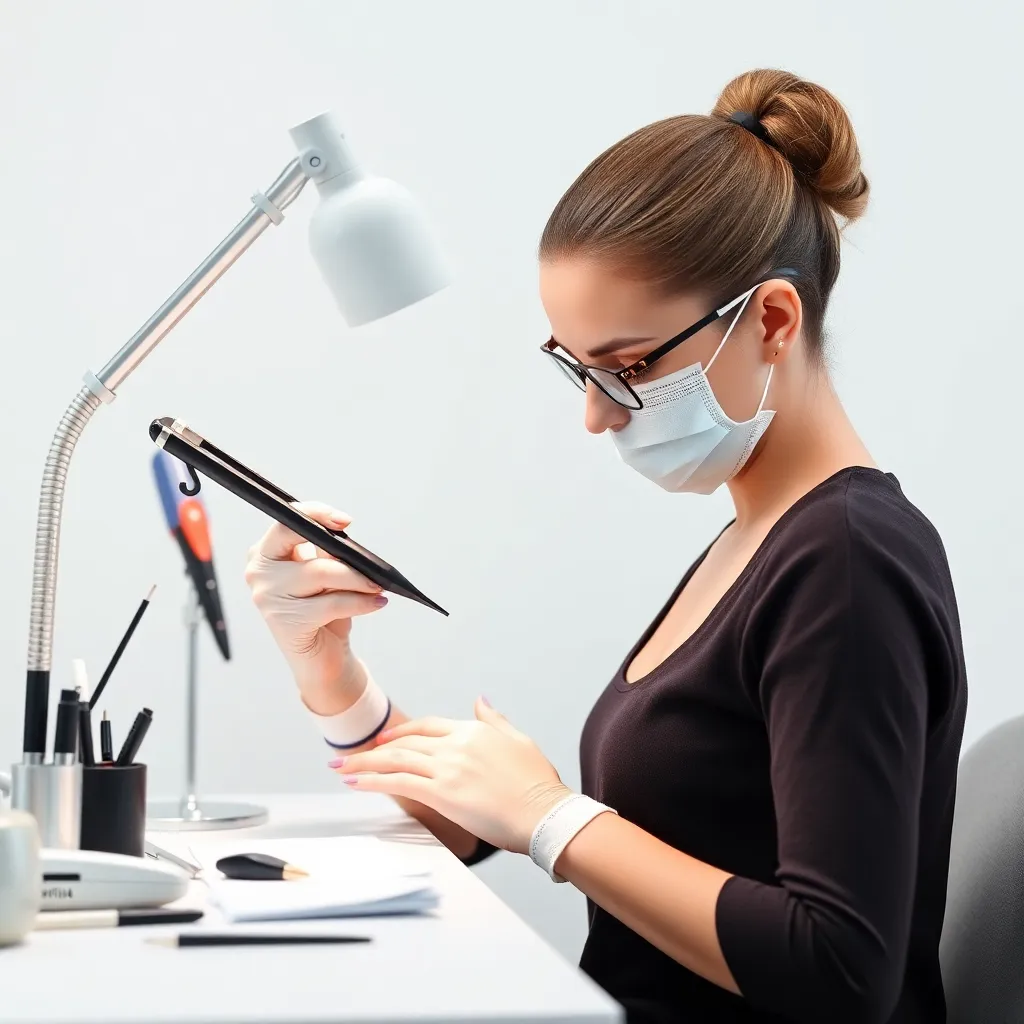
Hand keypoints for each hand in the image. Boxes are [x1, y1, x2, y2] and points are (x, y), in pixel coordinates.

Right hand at [244, 502, 388, 710]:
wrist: (321, 660)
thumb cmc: (325, 610)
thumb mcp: (326, 575)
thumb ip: (327, 552)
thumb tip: (343, 538)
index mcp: (265, 552)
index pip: (286, 521)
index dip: (316, 513)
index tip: (345, 521)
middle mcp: (258, 571)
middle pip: (303, 542)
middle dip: (343, 553)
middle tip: (372, 565)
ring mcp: (267, 597)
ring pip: (322, 573)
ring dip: (359, 580)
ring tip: (378, 587)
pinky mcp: (284, 623)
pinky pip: (331, 603)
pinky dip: (360, 602)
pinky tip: (377, 603)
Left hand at [331, 698, 571, 853]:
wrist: (544, 813)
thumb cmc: (537, 784)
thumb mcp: (519, 740)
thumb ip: (494, 719)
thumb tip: (479, 700)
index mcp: (473, 731)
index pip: (428, 726)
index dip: (402, 732)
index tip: (385, 740)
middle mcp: (456, 745)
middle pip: (405, 742)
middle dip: (372, 750)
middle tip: (349, 756)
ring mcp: (448, 768)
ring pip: (396, 760)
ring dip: (364, 764)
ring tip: (342, 769)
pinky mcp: (443, 794)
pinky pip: (400, 783)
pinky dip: (374, 782)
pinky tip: (358, 784)